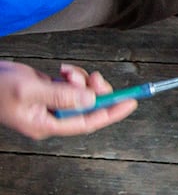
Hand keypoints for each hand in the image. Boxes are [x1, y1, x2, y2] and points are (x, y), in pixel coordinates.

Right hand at [0, 61, 136, 138]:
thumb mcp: (30, 90)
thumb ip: (62, 96)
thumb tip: (92, 100)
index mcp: (46, 125)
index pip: (87, 123)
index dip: (111, 113)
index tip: (131, 103)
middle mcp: (51, 117)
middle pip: (88, 108)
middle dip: (96, 92)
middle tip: (95, 76)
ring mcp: (50, 105)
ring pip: (81, 95)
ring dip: (83, 81)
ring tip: (68, 71)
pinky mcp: (48, 92)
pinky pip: (72, 86)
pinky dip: (74, 77)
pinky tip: (63, 70)